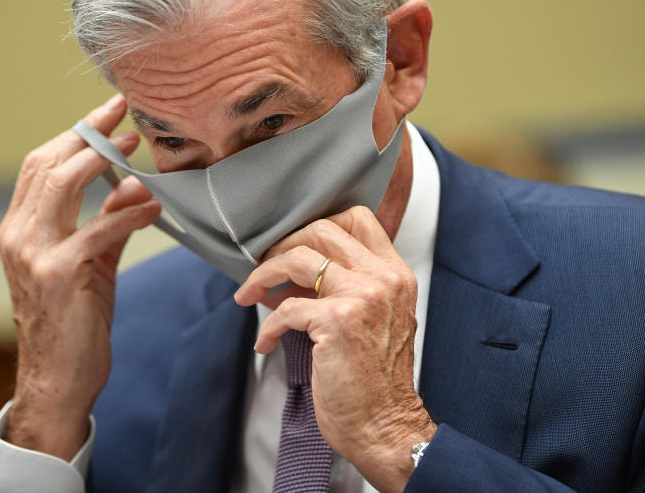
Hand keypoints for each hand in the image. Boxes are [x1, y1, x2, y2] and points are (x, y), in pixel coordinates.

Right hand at [0, 94, 160, 458]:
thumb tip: (132, 185)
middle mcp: (17, 235)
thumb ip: (108, 224)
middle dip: (87, 132)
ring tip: (133, 144)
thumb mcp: (91, 265)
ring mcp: (32, 254)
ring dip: (101, 158)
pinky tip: (152, 204)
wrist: (57, 380)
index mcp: (19, 229)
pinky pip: (97, 229)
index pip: (39, 165)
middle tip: (124, 114)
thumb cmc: (71, 322)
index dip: (74, 135)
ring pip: (61, 184)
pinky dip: (128, 212)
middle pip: (47, 163)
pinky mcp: (56, 274)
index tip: (108, 114)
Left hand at [234, 206, 436, 492]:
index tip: (293, 246)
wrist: (385, 426)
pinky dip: (268, 326)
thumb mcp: (378, 320)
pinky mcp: (337, 322)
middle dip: (283, 245)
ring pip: (298, 258)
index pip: (358, 217)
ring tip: (249, 295)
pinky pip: (286, 309)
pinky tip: (265, 342)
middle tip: (264, 269)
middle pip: (322, 229)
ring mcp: (362, 298)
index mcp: (395, 275)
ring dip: (263, 275)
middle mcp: (383, 280)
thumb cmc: (375, 380)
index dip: (317, 225)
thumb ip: (351, 287)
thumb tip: (297, 270)